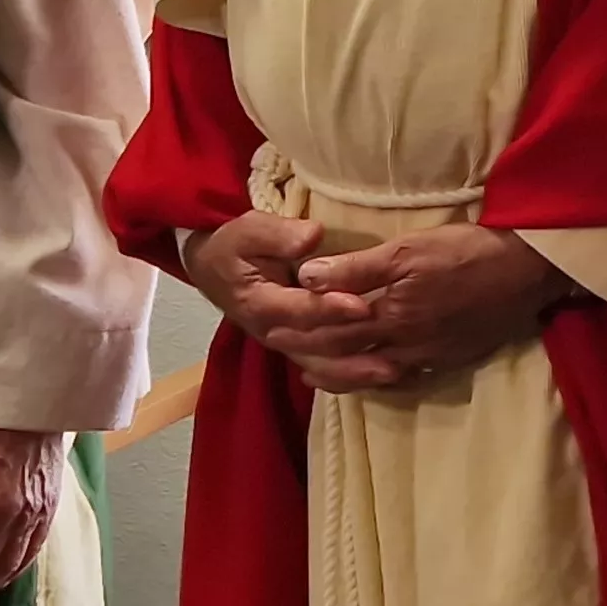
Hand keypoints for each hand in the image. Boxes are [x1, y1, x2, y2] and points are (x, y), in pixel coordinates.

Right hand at [182, 210, 374, 368]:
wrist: (213, 268)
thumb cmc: (234, 246)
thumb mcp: (249, 230)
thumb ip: (279, 234)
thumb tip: (313, 236)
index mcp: (260, 303)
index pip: (299, 310)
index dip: (330, 309)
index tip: (362, 305)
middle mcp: (273, 332)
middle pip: (316, 346)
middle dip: (353, 350)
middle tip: (391, 350)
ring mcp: (284, 344)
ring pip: (321, 366)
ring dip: (356, 372)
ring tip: (393, 372)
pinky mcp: (296, 348)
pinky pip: (323, 368)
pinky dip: (350, 375)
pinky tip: (380, 375)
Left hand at [292, 224, 573, 393]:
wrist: (527, 273)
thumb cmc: (467, 251)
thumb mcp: (408, 250)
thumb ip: (357, 268)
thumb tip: (306, 277)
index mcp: (390, 316)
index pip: (331, 326)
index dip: (299, 326)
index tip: (268, 324)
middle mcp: (403, 345)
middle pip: (348, 353)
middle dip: (312, 351)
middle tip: (281, 349)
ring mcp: (428, 357)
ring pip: (373, 371)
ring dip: (340, 373)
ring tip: (314, 373)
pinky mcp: (450, 359)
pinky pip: (404, 376)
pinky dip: (378, 378)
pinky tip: (373, 373)